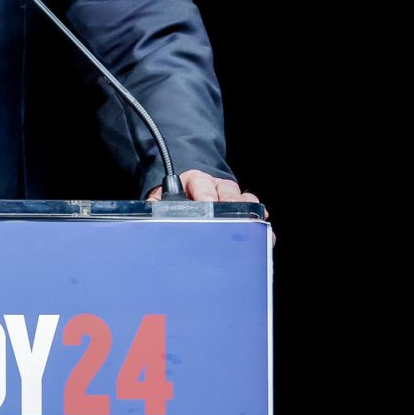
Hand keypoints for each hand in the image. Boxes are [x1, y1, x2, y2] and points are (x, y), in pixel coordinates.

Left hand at [147, 170, 273, 245]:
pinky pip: (253, 211)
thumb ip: (155, 206)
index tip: (207, 204)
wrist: (185, 193)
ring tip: (251, 226)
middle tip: (232, 217)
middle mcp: (214, 185)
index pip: (200, 183)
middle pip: (226, 189)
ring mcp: (228, 195)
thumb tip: (148, 213)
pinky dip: (258, 221)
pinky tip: (264, 233)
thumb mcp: (160, 202)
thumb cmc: (174, 201)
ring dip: (247, 212)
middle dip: (230, 203)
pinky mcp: (240, 208)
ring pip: (242, 199)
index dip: (205, 194)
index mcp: (192, 181)